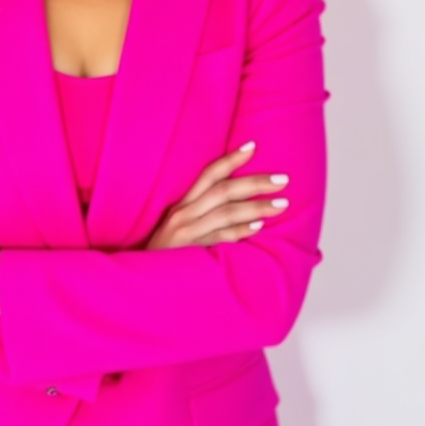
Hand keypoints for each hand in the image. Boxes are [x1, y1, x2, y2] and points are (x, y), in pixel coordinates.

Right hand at [144, 142, 289, 249]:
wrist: (141, 279)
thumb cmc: (166, 253)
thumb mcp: (179, 227)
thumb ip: (202, 215)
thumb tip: (238, 206)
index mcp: (182, 204)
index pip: (208, 174)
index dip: (230, 159)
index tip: (253, 146)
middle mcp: (183, 213)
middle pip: (223, 190)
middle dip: (254, 183)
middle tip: (283, 180)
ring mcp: (186, 232)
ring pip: (225, 212)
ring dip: (256, 207)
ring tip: (281, 204)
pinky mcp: (188, 251)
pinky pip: (219, 238)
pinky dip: (239, 232)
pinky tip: (258, 227)